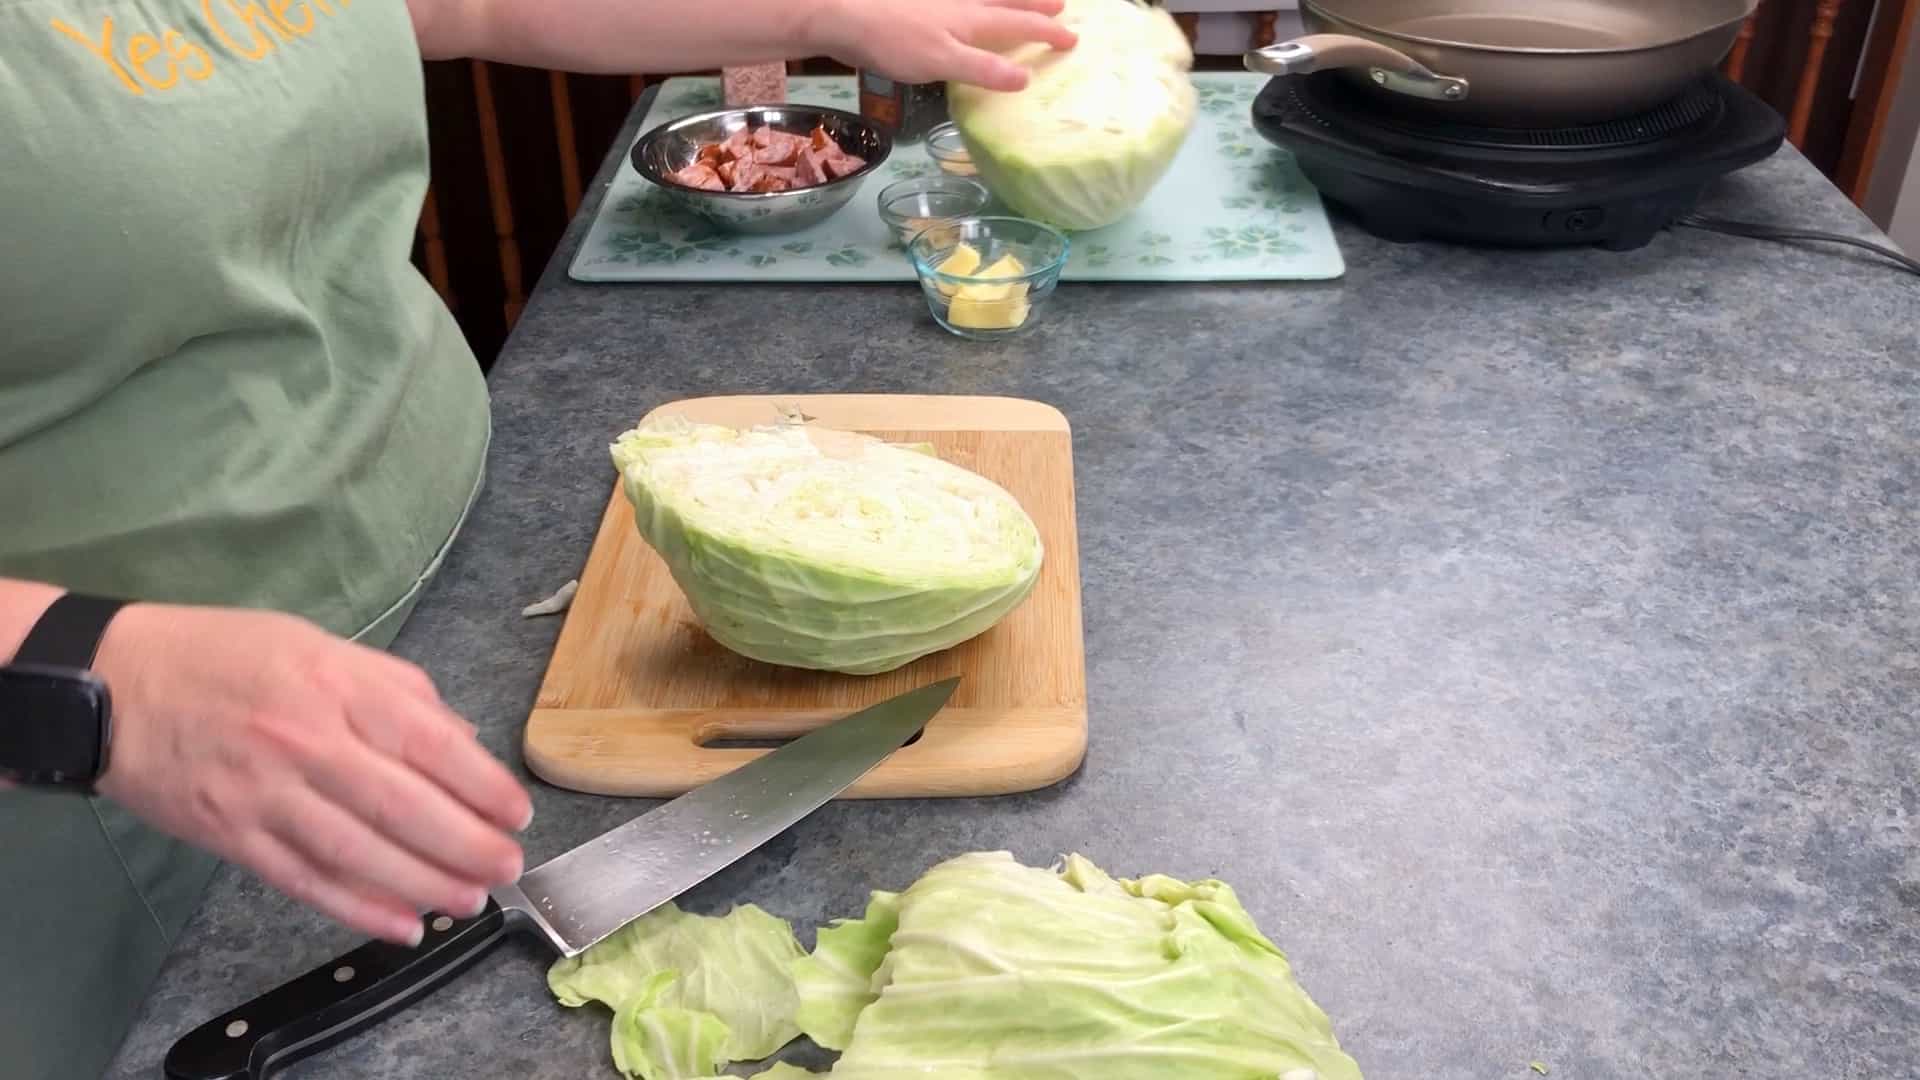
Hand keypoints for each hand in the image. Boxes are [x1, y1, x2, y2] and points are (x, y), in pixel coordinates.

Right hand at [93, 603, 532, 944]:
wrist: (110, 684)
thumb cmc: (223, 656)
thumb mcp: (318, 646)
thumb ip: (396, 691)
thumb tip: (462, 742)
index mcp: (335, 686)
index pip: (429, 742)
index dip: (482, 785)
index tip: (516, 812)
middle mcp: (306, 741)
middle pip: (402, 806)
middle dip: (467, 845)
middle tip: (507, 867)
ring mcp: (266, 793)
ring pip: (359, 852)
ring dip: (423, 885)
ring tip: (468, 901)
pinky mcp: (232, 836)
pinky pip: (305, 880)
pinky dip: (357, 909)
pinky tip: (400, 926)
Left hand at [806, 0, 1078, 91]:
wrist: (842, 11)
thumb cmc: (892, 39)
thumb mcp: (942, 62)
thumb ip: (982, 69)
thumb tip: (1026, 78)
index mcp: (972, 19)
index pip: (1019, 25)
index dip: (1046, 32)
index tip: (1072, 38)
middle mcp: (961, 2)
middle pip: (1007, 0)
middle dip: (1035, 4)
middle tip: (1061, 3)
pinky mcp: (919, 3)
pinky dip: (974, 1)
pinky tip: (968, 7)